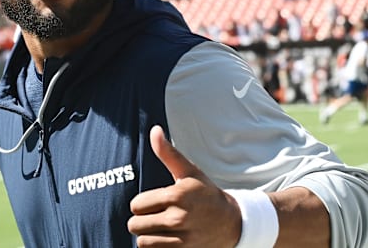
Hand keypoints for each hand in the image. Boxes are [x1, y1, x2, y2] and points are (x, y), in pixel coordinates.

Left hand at [128, 125, 241, 246]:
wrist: (232, 223)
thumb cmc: (206, 194)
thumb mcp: (189, 172)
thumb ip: (168, 153)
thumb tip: (154, 130)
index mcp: (176, 195)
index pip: (136, 205)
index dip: (143, 203)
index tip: (156, 203)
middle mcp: (178, 218)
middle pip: (135, 225)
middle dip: (143, 220)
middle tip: (157, 217)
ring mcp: (181, 240)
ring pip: (142, 242)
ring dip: (148, 237)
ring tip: (161, 229)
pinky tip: (167, 240)